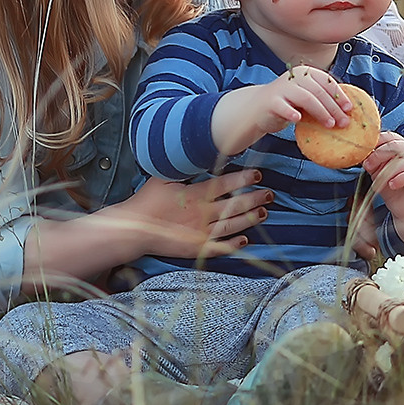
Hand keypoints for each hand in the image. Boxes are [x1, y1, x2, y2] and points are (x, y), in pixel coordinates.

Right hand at [98, 171, 270, 260]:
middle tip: (269, 195)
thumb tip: (195, 157)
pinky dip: (234, 243)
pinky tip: (245, 239)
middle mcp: (203, 213)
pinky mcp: (197, 247)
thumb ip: (182, 169)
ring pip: (232, 225)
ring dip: (249, 219)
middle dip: (254, 199)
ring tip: (263, 214)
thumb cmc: (146, 201)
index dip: (243, 179)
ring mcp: (201, 232)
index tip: (257, 175)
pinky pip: (221, 246)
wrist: (134, 228)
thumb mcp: (162, 178)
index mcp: (195, 194)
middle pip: (235, 205)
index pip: (225, 184)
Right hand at [210, 64, 350, 156]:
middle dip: (334, 107)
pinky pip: (284, 107)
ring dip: (320, 112)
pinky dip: (292, 113)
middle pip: (319, 91)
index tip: (349, 109)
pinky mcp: (271, 101)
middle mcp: (294, 78)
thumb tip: (347, 111)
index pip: (327, 81)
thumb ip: (321, 99)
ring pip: (306, 98)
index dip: (339, 94)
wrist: (257, 108)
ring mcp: (282, 88)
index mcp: (305, 73)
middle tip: (343, 122)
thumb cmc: (287, 104)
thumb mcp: (305, 97)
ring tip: (329, 125)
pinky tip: (299, 120)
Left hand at [363, 135, 403, 245]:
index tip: (365, 151)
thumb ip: (372, 162)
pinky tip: (392, 184)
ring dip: (388, 170)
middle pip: (397, 146)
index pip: (391, 137)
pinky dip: (400, 178)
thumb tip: (359, 154)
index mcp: (403, 148)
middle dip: (379, 154)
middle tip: (368, 165)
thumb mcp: (378, 173)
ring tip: (379, 180)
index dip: (377, 142)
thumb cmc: (394, 188)